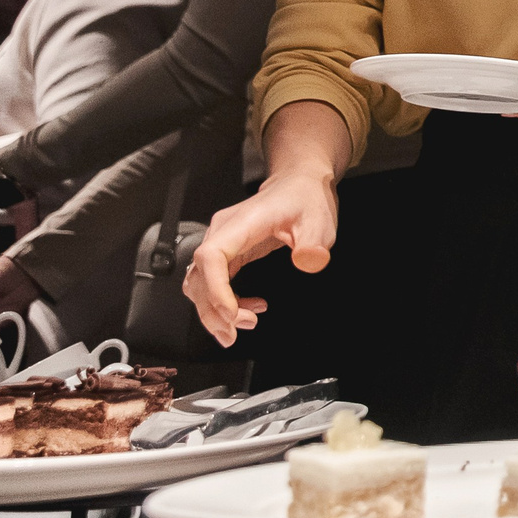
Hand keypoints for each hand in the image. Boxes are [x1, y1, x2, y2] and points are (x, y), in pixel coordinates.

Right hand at [183, 170, 338, 346]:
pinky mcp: (227, 252)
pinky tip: (242, 313)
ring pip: (199, 283)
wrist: (299, 185)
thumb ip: (314, 244)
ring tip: (235, 332)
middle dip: (213, 309)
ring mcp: (222, 242)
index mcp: (242, 223)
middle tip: (239, 331)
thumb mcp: (319, 222)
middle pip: (199, 275)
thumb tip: (309, 262)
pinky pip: (211, 281)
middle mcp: (223, 232)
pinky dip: (220, 302)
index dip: (216, 289)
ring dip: (211, 311)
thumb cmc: (306, 200)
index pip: (211, 257)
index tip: (233, 314)